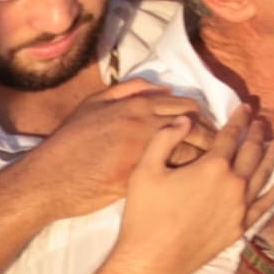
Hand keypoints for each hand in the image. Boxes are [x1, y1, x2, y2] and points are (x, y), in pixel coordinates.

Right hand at [0, 80, 211, 217]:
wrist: (49, 180)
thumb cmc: (69, 143)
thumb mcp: (93, 105)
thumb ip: (127, 91)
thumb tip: (161, 87)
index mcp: (136, 106)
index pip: (187, 107)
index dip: (204, 119)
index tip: (212, 128)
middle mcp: (145, 126)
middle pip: (196, 127)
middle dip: (214, 137)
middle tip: (224, 149)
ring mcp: (144, 154)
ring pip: (191, 151)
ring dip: (207, 158)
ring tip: (216, 168)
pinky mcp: (140, 180)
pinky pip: (175, 176)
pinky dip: (190, 179)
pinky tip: (198, 186)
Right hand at [107, 109, 273, 273]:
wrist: (151, 261)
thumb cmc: (145, 215)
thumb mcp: (145, 170)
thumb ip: (164, 138)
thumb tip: (185, 119)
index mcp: (213, 166)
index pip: (232, 135)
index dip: (240, 119)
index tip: (247, 108)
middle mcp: (233, 184)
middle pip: (252, 152)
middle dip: (258, 134)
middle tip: (262, 122)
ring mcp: (240, 208)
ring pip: (263, 176)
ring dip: (272, 156)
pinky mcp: (240, 228)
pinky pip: (264, 206)